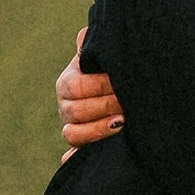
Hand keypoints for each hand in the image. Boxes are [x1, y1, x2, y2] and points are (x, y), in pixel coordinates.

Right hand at [57, 30, 126, 152]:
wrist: (126, 89)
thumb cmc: (115, 69)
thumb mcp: (105, 54)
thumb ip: (95, 43)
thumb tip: (86, 36)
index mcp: (68, 83)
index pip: (76, 86)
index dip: (99, 85)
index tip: (120, 82)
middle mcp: (66, 107)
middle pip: (75, 111)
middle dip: (104, 106)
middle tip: (128, 102)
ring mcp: (73, 128)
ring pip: (73, 134)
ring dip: (97, 130)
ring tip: (123, 123)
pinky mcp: (82, 147)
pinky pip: (73, 156)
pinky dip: (74, 158)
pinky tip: (85, 157)